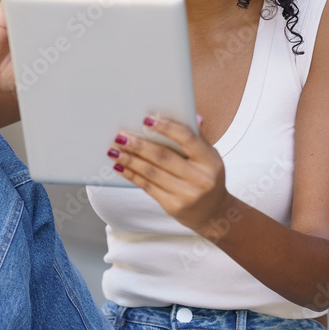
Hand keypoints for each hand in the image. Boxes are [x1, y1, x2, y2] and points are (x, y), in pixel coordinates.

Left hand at [107, 113, 234, 236]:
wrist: (213, 213)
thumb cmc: (207, 178)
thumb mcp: (209, 157)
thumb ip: (198, 138)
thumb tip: (193, 116)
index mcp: (210, 161)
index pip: (188, 138)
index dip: (167, 127)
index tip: (147, 119)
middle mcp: (200, 178)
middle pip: (164, 157)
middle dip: (139, 145)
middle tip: (121, 136)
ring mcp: (186, 194)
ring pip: (152, 173)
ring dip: (130, 160)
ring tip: (114, 150)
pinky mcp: (172, 206)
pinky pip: (148, 187)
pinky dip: (132, 175)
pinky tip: (120, 167)